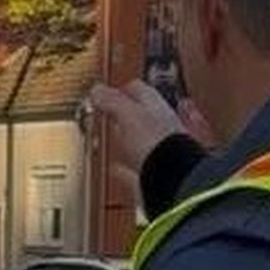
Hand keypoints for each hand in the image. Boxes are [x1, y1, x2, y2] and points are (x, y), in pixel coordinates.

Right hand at [84, 77, 211, 177]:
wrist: (172, 180)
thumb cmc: (158, 142)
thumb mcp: (127, 114)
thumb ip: (112, 101)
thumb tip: (97, 90)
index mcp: (156, 107)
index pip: (138, 89)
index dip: (120, 89)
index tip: (105, 93)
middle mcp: (162, 127)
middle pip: (142, 115)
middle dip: (126, 113)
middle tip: (110, 112)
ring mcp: (161, 152)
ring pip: (141, 141)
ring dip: (127, 139)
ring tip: (114, 139)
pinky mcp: (155, 175)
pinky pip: (136, 168)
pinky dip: (125, 168)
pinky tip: (117, 170)